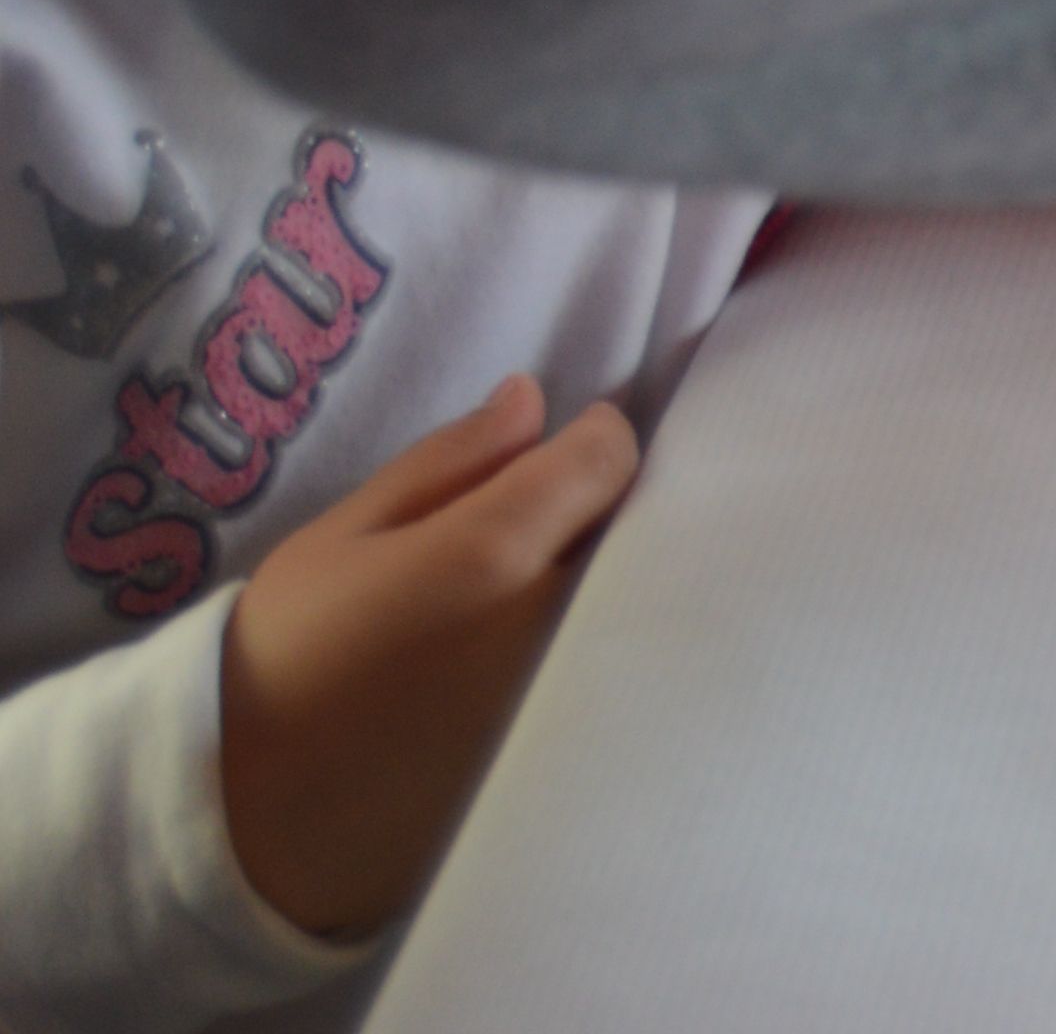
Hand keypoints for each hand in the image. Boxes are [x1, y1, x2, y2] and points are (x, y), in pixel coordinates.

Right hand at [217, 375, 641, 942]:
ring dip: (615, 581)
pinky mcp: (572, 753)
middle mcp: (553, 619)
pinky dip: (608, 651)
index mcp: (491, 552)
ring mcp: (572, 693)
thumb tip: (532, 399)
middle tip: (556, 525)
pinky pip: (621, 672)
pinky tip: (560, 658)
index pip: (608, 457)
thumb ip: (445, 464)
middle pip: (640, 526)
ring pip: (639, 600)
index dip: (590, 440)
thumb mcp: (338, 541)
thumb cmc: (281, 663)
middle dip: (609, 513)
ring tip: (543, 595)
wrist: (251, 821)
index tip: (558, 451)